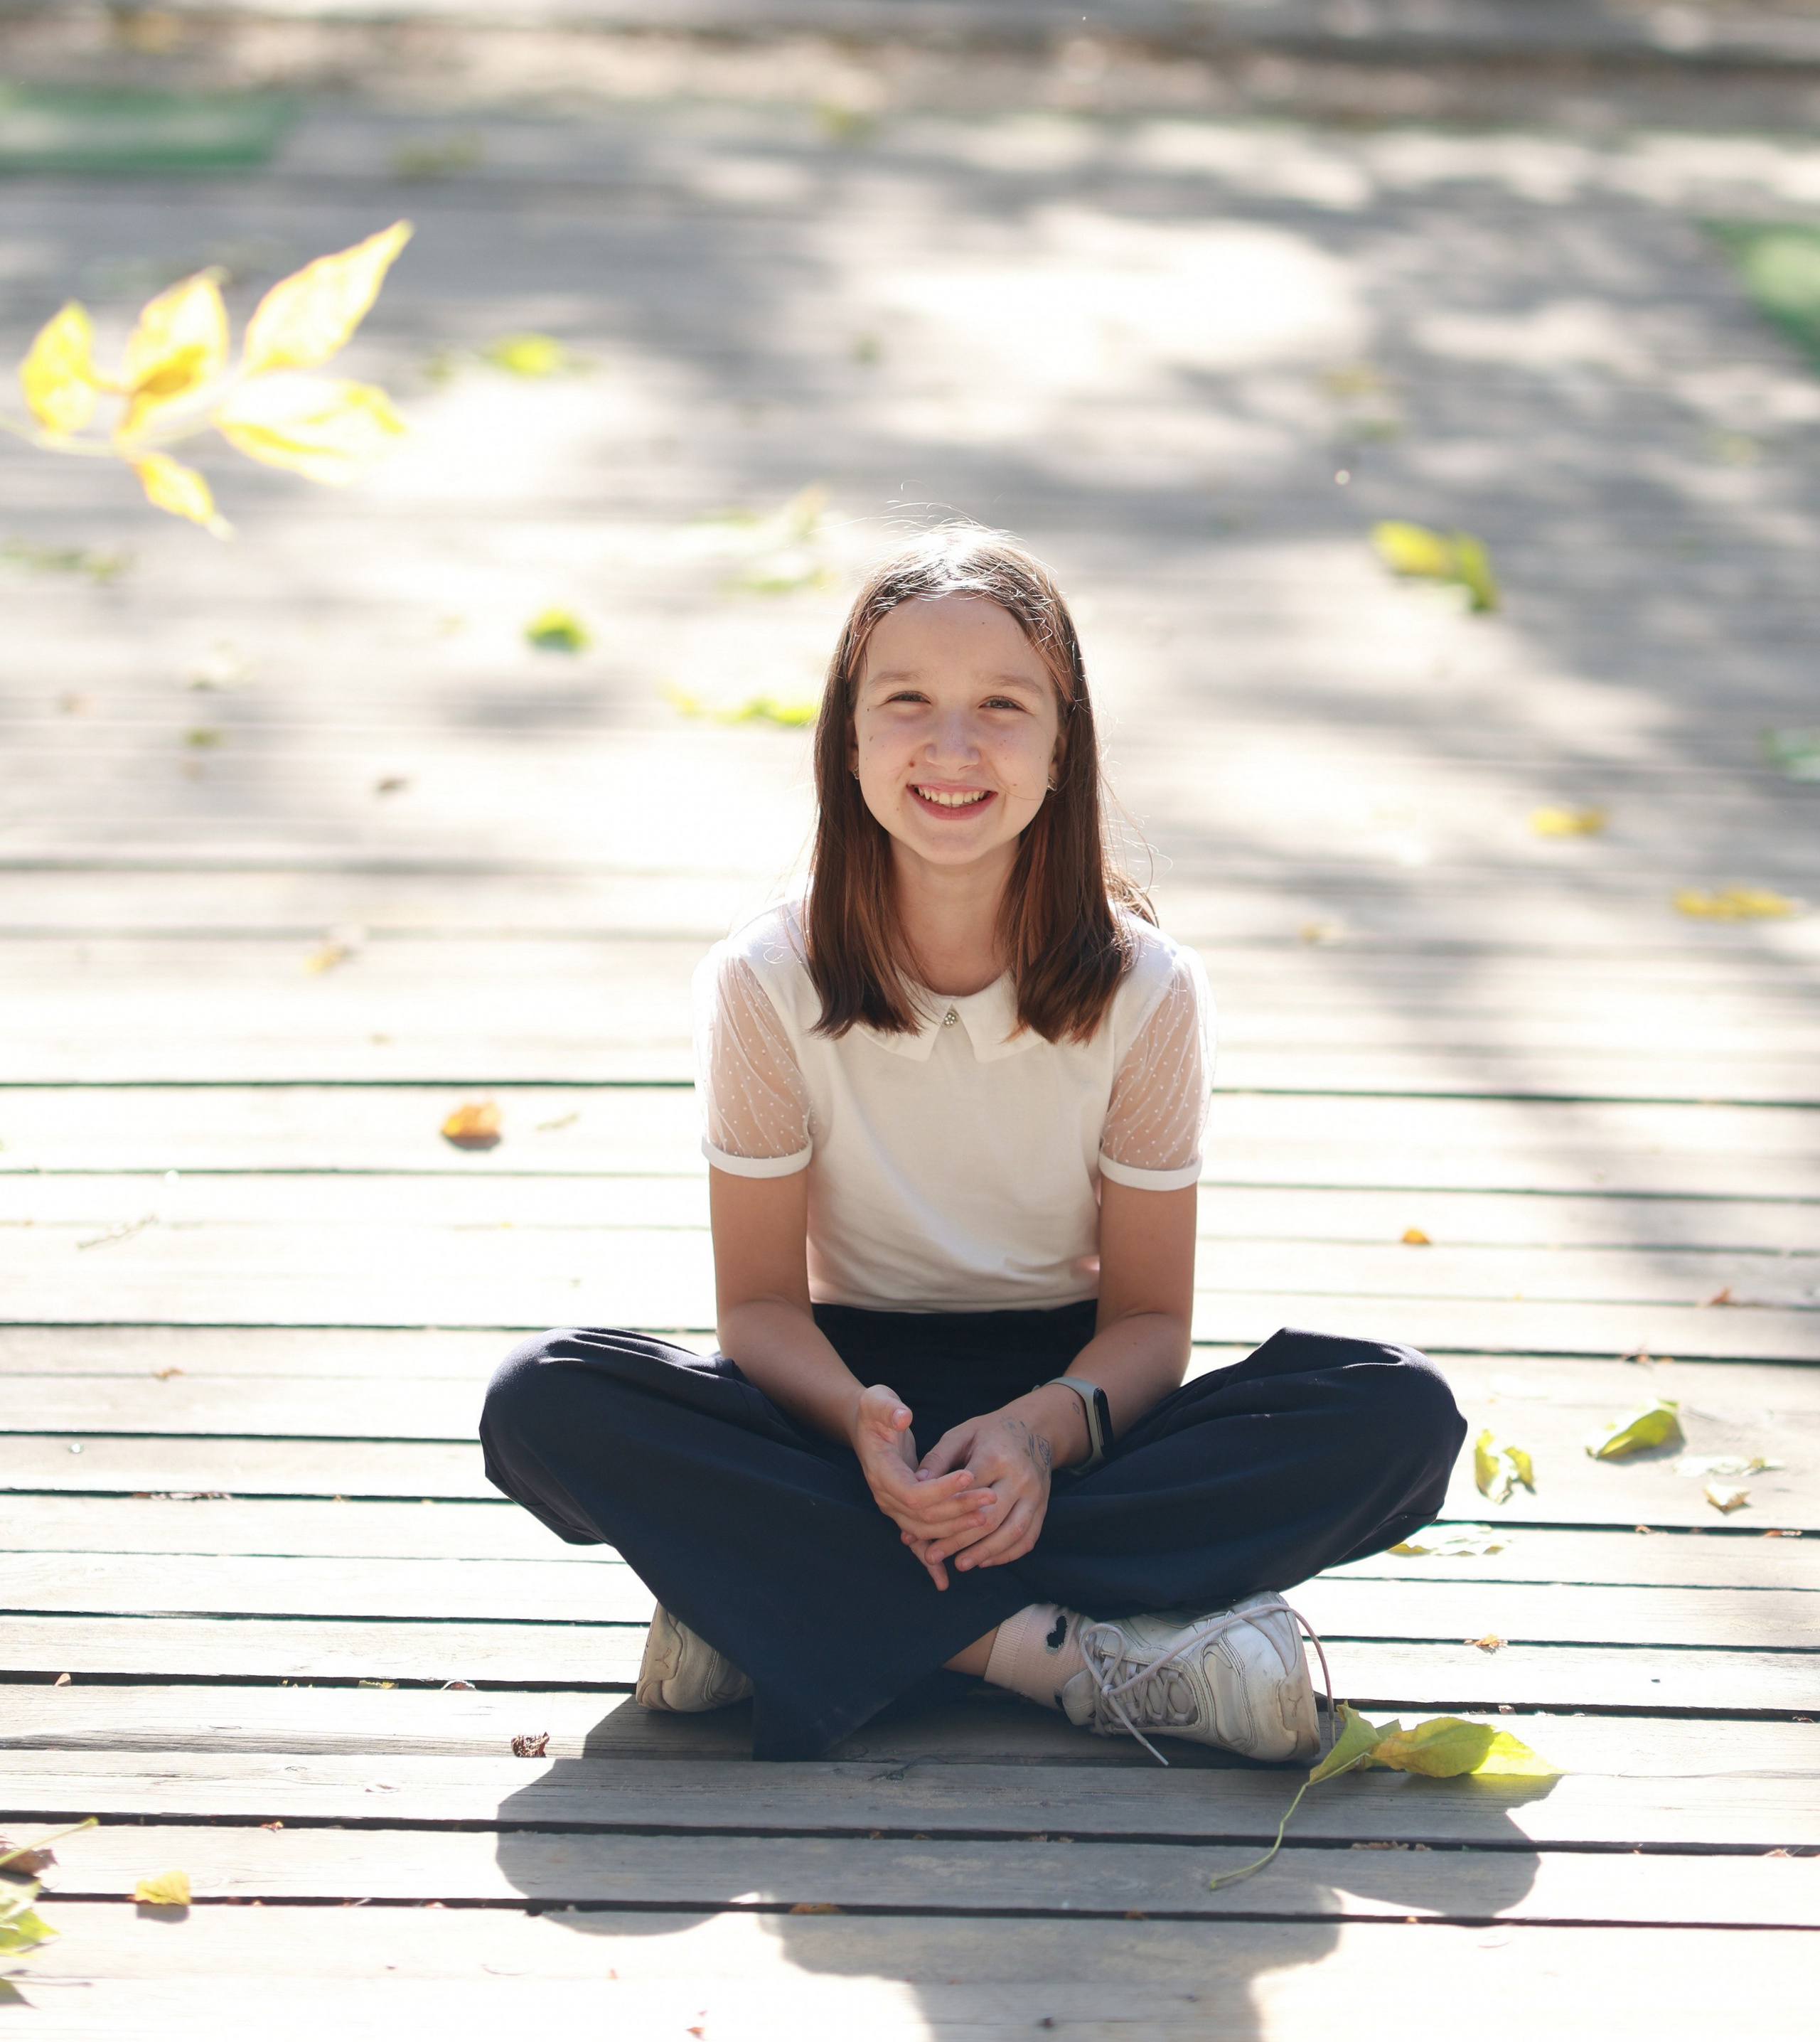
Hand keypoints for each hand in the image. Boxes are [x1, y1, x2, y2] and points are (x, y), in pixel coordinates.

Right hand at [849, 1382, 996, 1588]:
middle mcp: (885, 1496)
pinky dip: (930, 1561)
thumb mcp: (877, 1401)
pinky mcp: (903, 1512)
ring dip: (956, 1528)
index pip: (914, 1492)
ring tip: (987, 1519)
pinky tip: (944, 1581)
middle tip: (992, 1498)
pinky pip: (917, 1542)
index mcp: (881, 1473)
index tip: (971, 1477)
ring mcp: (893, 1508)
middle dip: (959, 1510)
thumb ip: (887, 1409)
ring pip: (925, 1531)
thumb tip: (901, 1417)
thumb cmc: (875, 1411)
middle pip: (923, 1516)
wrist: (864, 1425)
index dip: (943, 1489)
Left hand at [907, 1397, 1060, 1581]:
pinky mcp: (1043, 1507)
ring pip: (1012, 1533)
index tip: (918, 1532)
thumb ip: (938, 1459)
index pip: (967, 1494)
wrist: (1035, 1429)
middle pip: (989, 1518)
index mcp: (995, 1457)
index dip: (941, 1515)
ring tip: (959, 1564)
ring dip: (984, 1553)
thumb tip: (915, 1485)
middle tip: (933, 1556)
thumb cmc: (989, 1432)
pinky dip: (1007, 1554)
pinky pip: (1028, 1538)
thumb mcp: (961, 1435)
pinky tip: (986, 1561)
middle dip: (959, 1541)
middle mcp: (1020, 1478)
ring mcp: (1036, 1495)